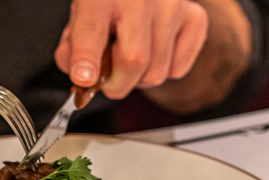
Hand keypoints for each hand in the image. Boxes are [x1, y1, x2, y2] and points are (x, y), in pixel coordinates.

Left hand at [54, 0, 208, 99]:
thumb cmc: (112, 0)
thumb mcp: (82, 15)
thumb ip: (73, 48)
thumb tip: (83, 78)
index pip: (92, 30)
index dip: (86, 59)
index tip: (84, 79)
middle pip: (134, 61)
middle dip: (118, 83)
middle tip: (110, 77)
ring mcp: (172, 6)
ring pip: (156, 73)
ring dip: (140, 78)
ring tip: (133, 55)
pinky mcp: (194, 18)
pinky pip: (177, 70)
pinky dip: (164, 70)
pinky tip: (155, 50)